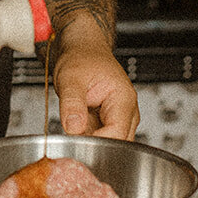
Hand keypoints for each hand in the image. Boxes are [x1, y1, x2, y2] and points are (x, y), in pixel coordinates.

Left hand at [54, 23, 139, 139]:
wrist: (82, 50)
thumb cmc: (81, 58)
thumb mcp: (71, 78)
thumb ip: (72, 103)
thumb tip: (74, 128)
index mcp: (123, 99)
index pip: (117, 133)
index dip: (98, 142)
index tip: (77, 142)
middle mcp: (126, 111)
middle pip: (118, 143)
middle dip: (96, 147)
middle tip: (73, 142)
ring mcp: (119, 117)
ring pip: (111, 144)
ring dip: (92, 144)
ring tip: (74, 132)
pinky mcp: (109, 121)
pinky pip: (102, 138)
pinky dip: (89, 139)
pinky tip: (77, 132)